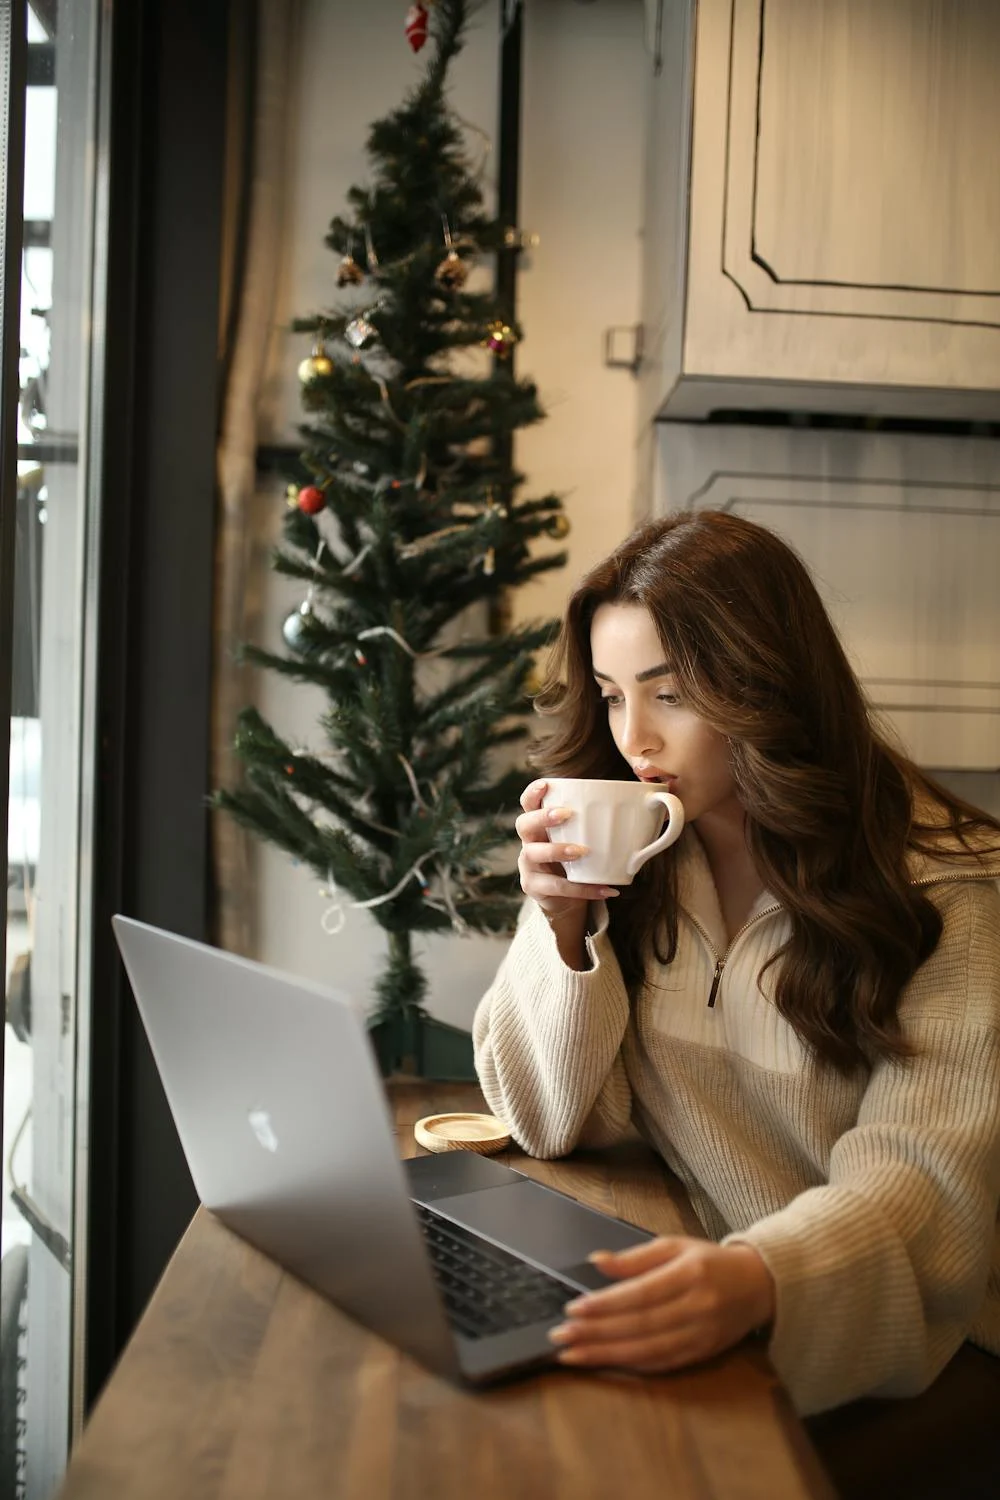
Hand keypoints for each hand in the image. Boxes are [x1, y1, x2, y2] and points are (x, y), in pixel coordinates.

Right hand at [515, 779, 618, 919]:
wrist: (568, 900)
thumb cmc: (581, 861)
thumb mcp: (590, 838)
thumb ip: (612, 820)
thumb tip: (655, 800)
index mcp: (541, 823)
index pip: (528, 803)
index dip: (534, 793)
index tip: (547, 784)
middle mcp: (529, 841)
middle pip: (524, 823)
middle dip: (543, 816)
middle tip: (566, 814)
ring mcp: (529, 866)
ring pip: (534, 854)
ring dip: (558, 850)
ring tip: (583, 851)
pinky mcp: (535, 888)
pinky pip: (557, 887)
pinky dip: (583, 889)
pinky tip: (605, 889)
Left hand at [547, 1237, 774, 1372]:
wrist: (759, 1286)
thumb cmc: (709, 1262)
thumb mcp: (674, 1246)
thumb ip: (635, 1258)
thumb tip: (597, 1262)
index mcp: (690, 1274)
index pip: (640, 1294)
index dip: (606, 1304)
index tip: (573, 1309)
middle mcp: (697, 1308)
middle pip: (639, 1326)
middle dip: (596, 1334)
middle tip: (561, 1336)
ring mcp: (701, 1335)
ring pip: (648, 1351)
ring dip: (606, 1355)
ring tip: (572, 1355)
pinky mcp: (702, 1354)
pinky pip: (662, 1364)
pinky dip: (631, 1366)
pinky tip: (604, 1363)